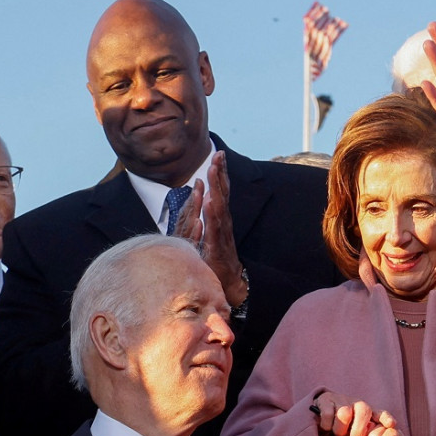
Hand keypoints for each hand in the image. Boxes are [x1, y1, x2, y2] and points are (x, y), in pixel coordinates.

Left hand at [172, 152, 247, 307]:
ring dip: (216, 188)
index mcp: (221, 218)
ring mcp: (221, 233)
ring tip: (212, 171)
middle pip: (222, 193)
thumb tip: (206, 197)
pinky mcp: (216, 246)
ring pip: (219, 206)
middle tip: (218, 154)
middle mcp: (224, 222)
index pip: (221, 191)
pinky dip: (212, 214)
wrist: (228, 282)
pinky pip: (214, 227)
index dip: (220, 173)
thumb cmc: (218, 257)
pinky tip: (209, 202)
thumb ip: (211, 215)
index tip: (218, 154)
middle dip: (220, 173)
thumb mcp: (213, 232)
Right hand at [311, 391, 395, 435]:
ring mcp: (341, 400)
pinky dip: (327, 424)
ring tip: (338, 434)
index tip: (391, 424)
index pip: (380, 412)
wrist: (317, 417)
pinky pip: (328, 413)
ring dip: (340, 429)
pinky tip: (325, 428)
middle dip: (359, 429)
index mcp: (367, 413)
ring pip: (344, 413)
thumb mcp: (356, 435)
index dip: (386, 417)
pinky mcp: (325, 399)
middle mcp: (356, 404)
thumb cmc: (341, 430)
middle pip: (363, 411)